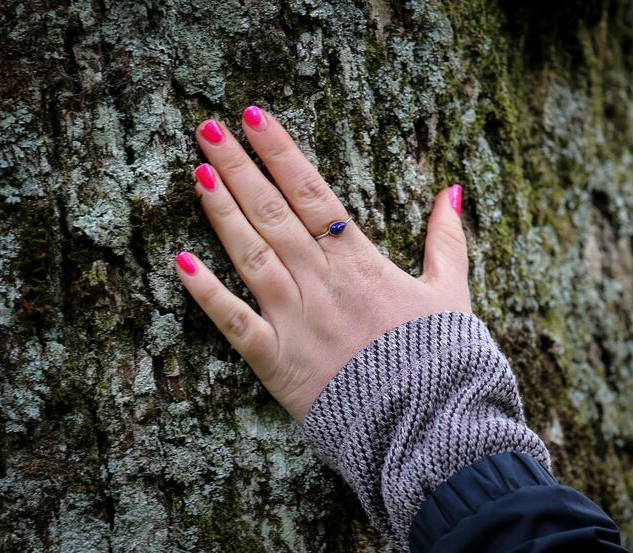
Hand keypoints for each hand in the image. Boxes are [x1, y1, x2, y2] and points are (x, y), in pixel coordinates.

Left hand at [175, 107, 471, 421]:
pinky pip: (234, 322)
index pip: (312, 193)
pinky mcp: (278, 360)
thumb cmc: (440, 357)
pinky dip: (206, 293)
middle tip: (207, 129)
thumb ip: (447, 239)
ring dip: (221, 213)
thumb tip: (452, 190)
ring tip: (197, 172)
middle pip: (273, 213)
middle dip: (239, 167)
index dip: (281, 153)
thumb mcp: (451, 291)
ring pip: (251, 255)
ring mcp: (296, 319)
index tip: (253, 118)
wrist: (428, 423)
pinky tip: (180, 261)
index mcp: (359, 261)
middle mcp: (321, 281)